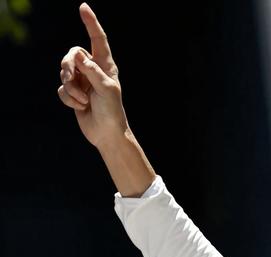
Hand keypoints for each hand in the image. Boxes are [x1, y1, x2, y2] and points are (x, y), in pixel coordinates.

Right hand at [57, 3, 127, 149]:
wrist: (106, 133)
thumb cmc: (112, 111)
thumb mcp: (106, 89)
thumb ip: (93, 71)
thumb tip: (78, 56)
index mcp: (105, 65)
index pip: (98, 40)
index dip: (90, 23)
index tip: (83, 7)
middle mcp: (92, 70)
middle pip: (71, 55)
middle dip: (67, 68)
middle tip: (71, 80)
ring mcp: (82, 81)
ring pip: (63, 73)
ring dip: (70, 88)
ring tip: (83, 100)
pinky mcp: (73, 93)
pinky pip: (61, 89)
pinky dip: (68, 99)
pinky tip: (79, 107)